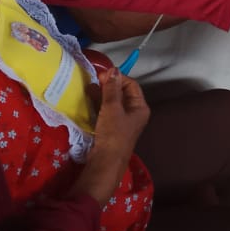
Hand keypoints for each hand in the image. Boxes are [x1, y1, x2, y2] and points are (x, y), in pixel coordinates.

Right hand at [72, 70, 149, 204]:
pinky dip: (100, 104)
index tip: (102, 75)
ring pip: (114, 101)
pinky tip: (90, 101)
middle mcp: (134, 113)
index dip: (118, 78)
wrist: (106, 161)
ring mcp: (123, 121)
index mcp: (140, 107)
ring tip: (89, 89)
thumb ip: (112, 88)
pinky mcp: (113, 128)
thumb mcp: (112, 108)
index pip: (131, 85)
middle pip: (123, 92)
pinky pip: (108, 111)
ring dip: (102, 94)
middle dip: (109, 85)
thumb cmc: (113, 133)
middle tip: (94, 81)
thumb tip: (114, 69)